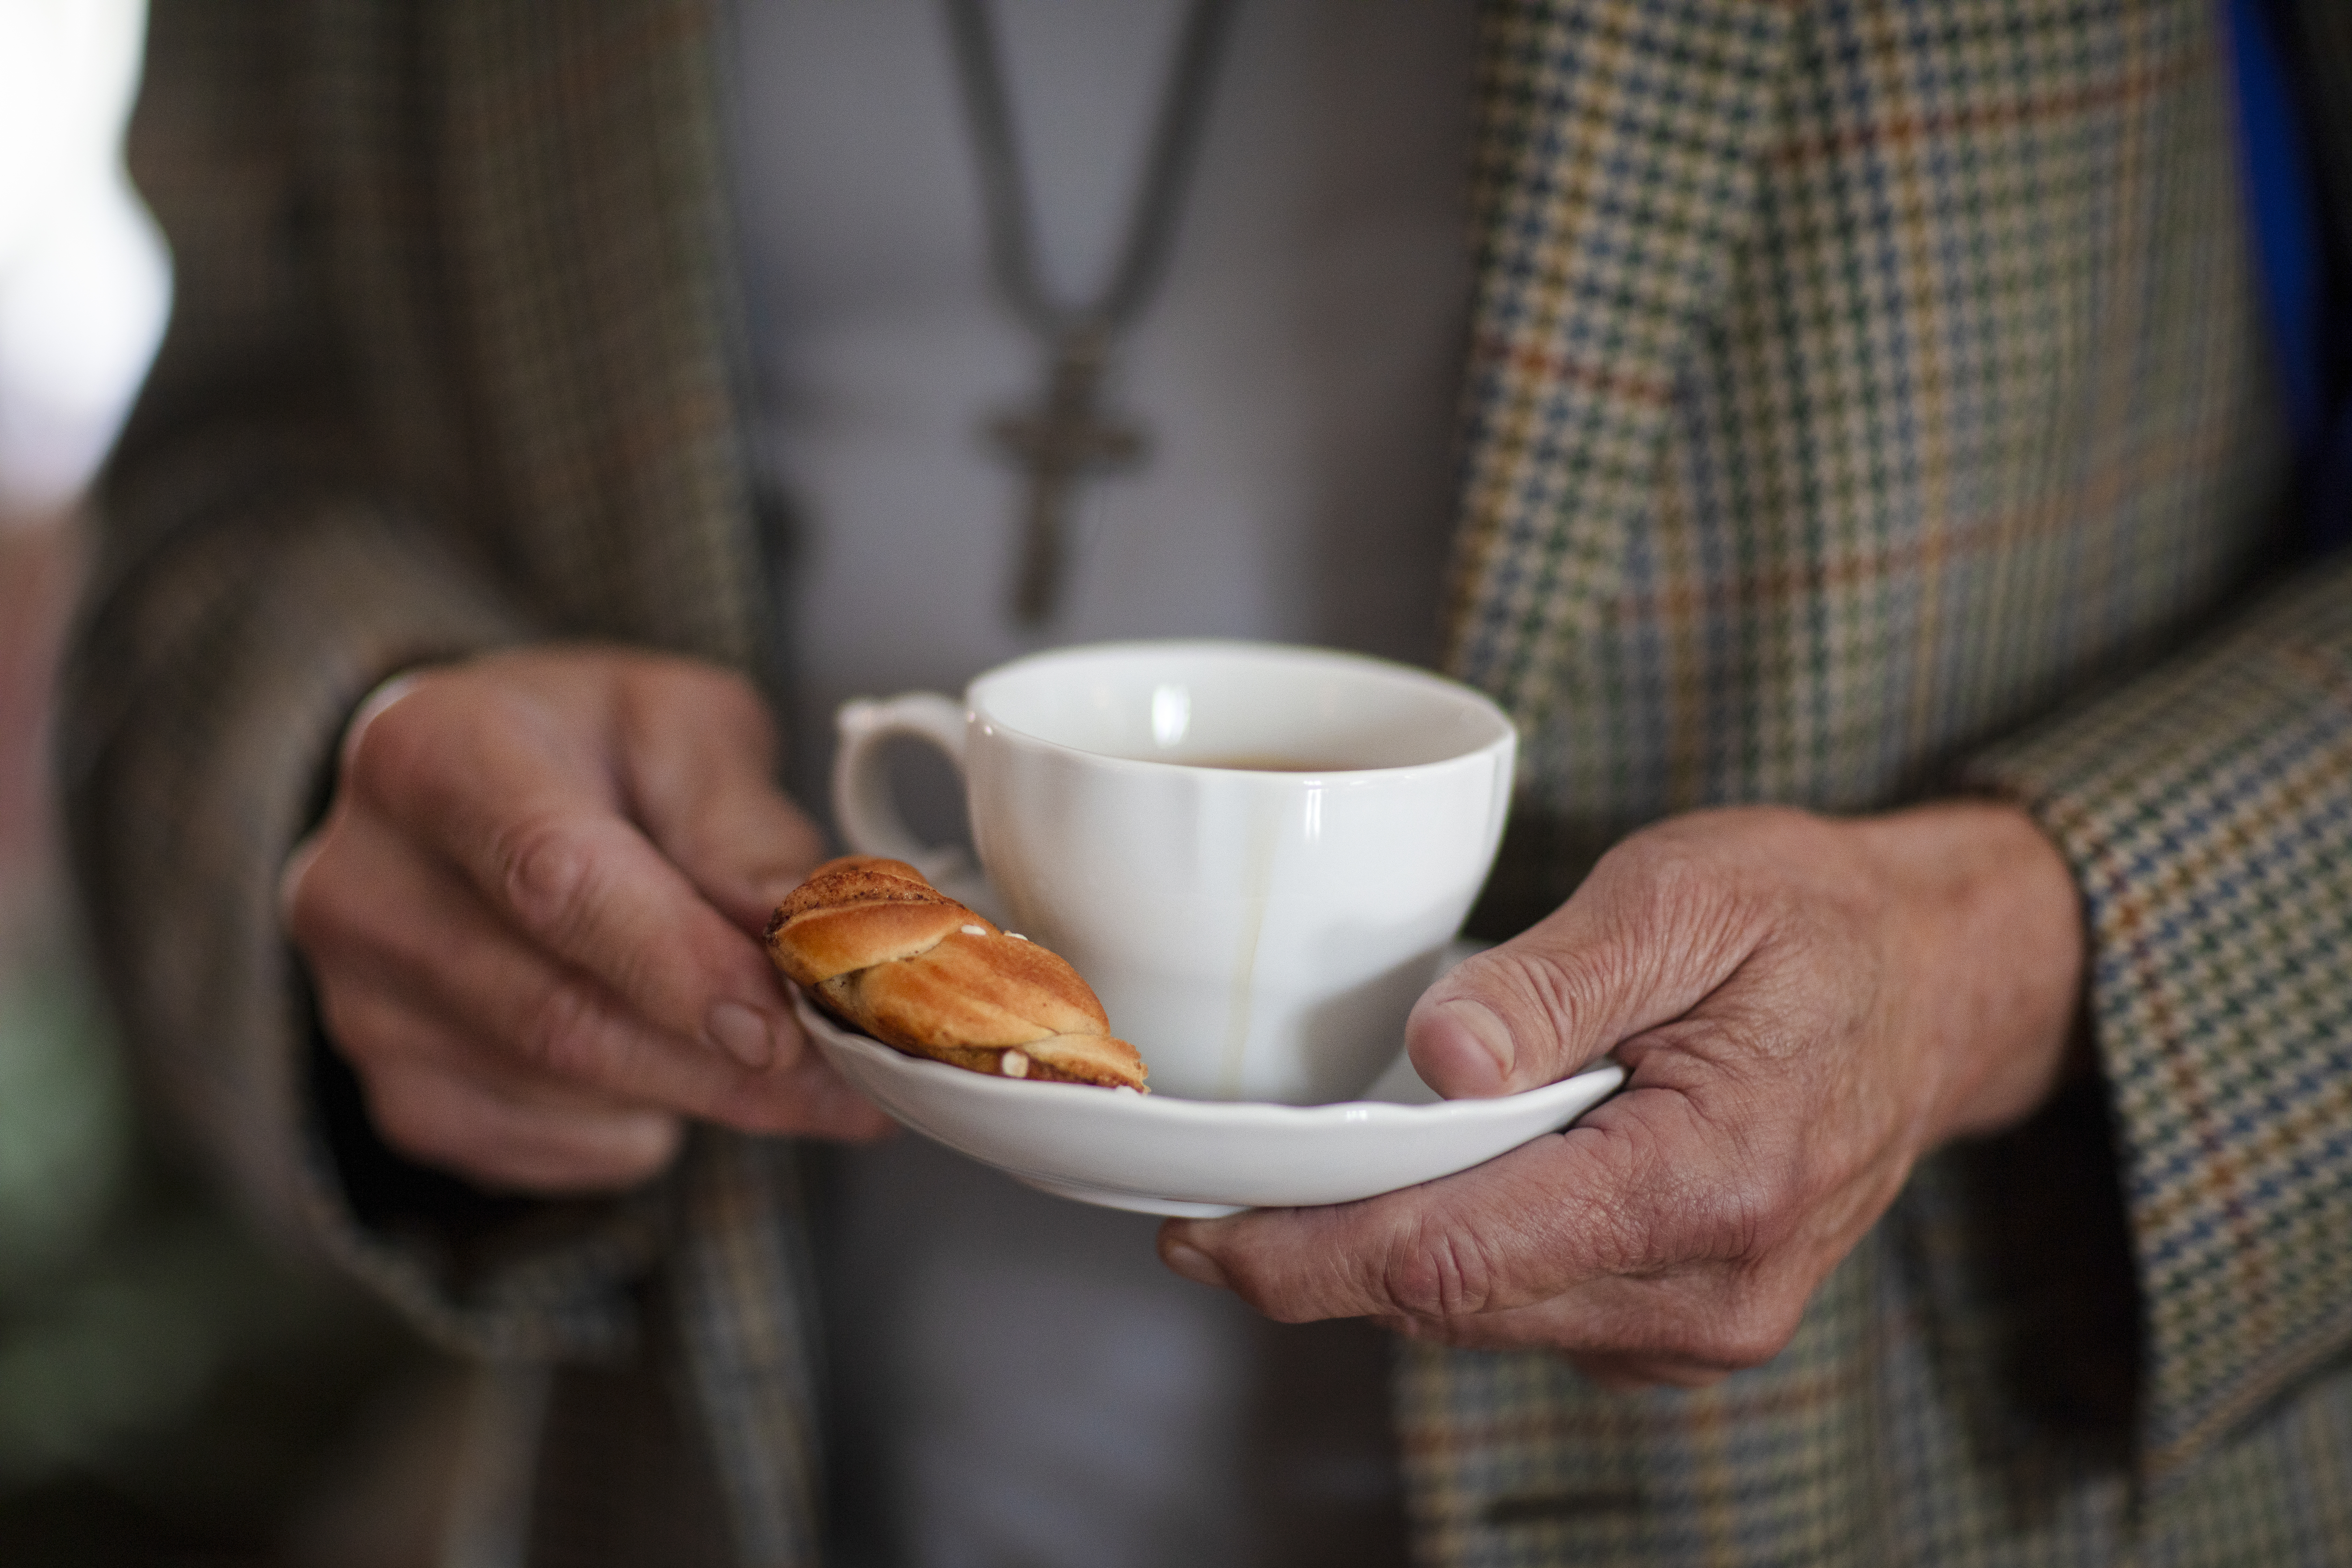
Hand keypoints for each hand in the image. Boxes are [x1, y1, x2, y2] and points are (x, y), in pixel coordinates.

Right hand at [281, 646, 891, 1195]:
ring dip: (695, 1097)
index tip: (782, 1024)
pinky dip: (630, 1130)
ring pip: (558, 1090)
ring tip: (791, 1072)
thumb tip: (806, 936)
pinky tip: (673, 1076)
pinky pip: (534, 1147)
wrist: (473, 787)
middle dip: (723, 1064)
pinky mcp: (389, 1083)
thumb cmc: (590, 747)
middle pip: (560, 1010)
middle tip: (847, 1080)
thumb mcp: (685, 728)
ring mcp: (359, 996)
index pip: (556, 881)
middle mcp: (365, 881)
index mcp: (431, 754)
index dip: (677, 965)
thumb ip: (743, 827)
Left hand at [1158, 802, 2083, 1386]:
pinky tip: (1425, 1189)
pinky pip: (1529, 1306)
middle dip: (1320, 1259)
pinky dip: (1456, 1256)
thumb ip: (1558, 983)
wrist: (1929, 983)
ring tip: (1299, 1189)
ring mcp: (1701, 1324)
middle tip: (1208, 1207)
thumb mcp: (1688, 894)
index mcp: (1712, 1183)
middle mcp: (1711, 1291)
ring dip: (1383, 1257)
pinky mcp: (1681, 1320)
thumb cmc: (1809, 921)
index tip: (1203, 1236)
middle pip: (1457, 1300)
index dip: (1312, 1256)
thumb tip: (1439, 1053)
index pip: (1462, 1256)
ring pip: (1483, 1315)